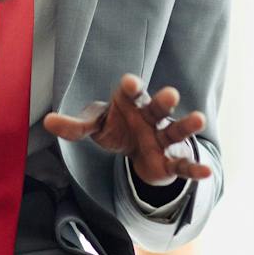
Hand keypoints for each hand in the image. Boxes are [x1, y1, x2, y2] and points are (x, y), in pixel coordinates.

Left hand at [43, 74, 214, 185]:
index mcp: (131, 103)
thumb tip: (46, 121)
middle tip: (171, 94)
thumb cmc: (116, 127)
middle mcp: (150, 116)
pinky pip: (183, 164)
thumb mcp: (95, 125)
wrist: (137, 147)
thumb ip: (75, 125)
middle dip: (163, 101)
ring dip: (187, 125)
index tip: (130, 83)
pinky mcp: (169, 159)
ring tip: (199, 119)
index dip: (132, 87)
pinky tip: (207, 171)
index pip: (131, 92)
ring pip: (175, 130)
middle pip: (157, 107)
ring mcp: (162, 137)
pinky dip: (194, 168)